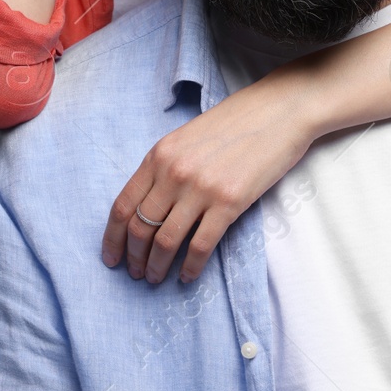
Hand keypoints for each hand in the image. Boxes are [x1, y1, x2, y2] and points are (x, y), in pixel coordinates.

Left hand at [101, 77, 316, 283]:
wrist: (279, 111)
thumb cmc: (235, 122)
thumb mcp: (187, 138)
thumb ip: (166, 167)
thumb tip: (150, 207)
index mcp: (159, 155)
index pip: (123, 205)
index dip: (113, 238)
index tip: (111, 258)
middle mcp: (174, 172)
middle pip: (140, 227)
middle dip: (134, 258)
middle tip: (137, 274)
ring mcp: (201, 188)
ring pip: (166, 241)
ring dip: (157, 267)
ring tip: (157, 279)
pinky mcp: (229, 202)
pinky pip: (201, 245)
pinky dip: (191, 267)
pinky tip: (188, 276)